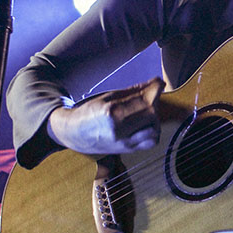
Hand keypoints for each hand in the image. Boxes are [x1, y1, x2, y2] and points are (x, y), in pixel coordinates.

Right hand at [47, 77, 164, 154]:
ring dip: (155, 118)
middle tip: (150, 96)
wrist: (73, 133)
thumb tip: (156, 82)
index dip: (155, 90)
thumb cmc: (90, 111)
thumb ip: (134, 90)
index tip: (159, 82)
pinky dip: (153, 132)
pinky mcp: (127, 150)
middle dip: (154, 102)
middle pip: (151, 115)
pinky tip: (146, 125)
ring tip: (146, 111)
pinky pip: (150, 143)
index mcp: (111, 113)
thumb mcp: (109, 96)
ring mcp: (123, 143)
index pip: (143, 101)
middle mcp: (118, 129)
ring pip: (154, 130)